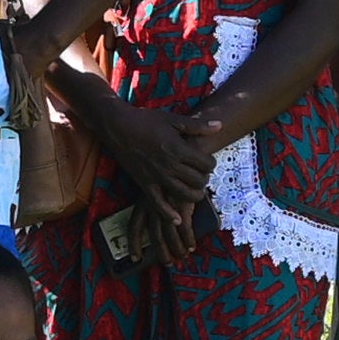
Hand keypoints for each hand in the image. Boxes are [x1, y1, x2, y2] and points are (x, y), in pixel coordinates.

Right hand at [85, 91, 214, 223]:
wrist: (118, 127)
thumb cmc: (146, 120)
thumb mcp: (173, 120)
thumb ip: (198, 126)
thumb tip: (220, 125)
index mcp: (178, 148)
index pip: (206, 163)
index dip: (211, 163)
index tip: (207, 161)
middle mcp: (169, 165)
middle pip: (198, 180)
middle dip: (204, 178)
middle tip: (201, 174)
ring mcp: (157, 176)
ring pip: (184, 194)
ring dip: (194, 195)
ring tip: (195, 191)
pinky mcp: (144, 184)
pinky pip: (158, 204)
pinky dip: (169, 214)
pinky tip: (178, 219)